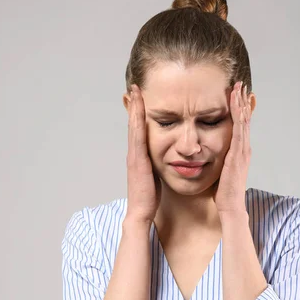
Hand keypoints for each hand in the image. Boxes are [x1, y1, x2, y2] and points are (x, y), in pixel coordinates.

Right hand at [126, 84, 160, 222]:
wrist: (141, 212)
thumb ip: (157, 165)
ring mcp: (134, 155)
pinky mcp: (137, 159)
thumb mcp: (155, 176)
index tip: (139, 98)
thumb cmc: (149, 197)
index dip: (138, 114)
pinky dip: (136, 121)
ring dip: (133, 108)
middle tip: (133, 87)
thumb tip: (166, 158)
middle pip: (133, 124)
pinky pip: (137, 136)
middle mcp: (134, 153)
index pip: (139, 130)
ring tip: (134, 91)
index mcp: (139, 156)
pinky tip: (138, 110)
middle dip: (133, 105)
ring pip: (133, 126)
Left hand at [213, 81, 251, 214]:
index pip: (240, 126)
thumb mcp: (221, 171)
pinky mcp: (238, 153)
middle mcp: (243, 148)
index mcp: (239, 152)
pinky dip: (238, 114)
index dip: (239, 109)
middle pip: (244, 119)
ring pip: (243, 121)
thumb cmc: (224, 192)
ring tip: (239, 87)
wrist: (230, 206)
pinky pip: (238, 129)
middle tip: (240, 83)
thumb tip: (210, 154)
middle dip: (242, 101)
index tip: (237, 94)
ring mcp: (242, 150)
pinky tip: (235, 103)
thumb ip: (219, 160)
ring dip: (241, 103)